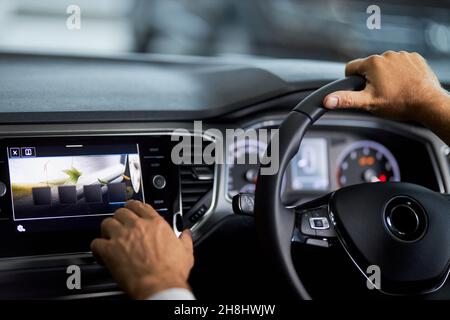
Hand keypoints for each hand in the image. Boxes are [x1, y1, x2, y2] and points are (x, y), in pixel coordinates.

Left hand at [90, 200, 193, 298]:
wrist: (159, 286)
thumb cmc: (171, 271)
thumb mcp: (185, 251)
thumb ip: (184, 239)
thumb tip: (185, 234)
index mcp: (156, 224)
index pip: (140, 205)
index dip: (134, 207)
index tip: (132, 210)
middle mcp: (137, 226)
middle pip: (121, 211)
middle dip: (119, 218)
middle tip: (120, 225)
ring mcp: (122, 237)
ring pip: (107, 223)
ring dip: (107, 230)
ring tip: (109, 237)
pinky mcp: (109, 251)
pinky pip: (96, 242)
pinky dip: (97, 247)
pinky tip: (100, 253)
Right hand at [323, 51, 447, 121]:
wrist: (427, 103)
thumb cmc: (399, 103)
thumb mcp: (368, 103)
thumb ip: (345, 100)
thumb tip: (327, 100)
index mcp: (372, 64)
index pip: (350, 68)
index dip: (352, 81)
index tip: (360, 89)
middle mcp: (386, 55)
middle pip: (368, 68)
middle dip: (370, 80)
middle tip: (380, 94)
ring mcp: (402, 56)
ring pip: (385, 66)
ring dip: (386, 76)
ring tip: (394, 91)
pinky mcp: (414, 59)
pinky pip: (401, 64)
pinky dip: (400, 73)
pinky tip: (404, 85)